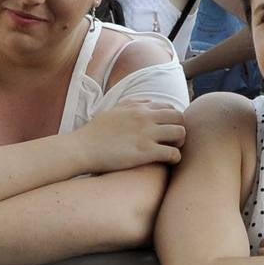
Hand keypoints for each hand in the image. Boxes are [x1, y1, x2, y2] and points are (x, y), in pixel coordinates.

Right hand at [70, 98, 186, 173]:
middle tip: (173, 141)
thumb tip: (149, 102)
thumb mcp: (114, 109)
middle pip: (179, 118)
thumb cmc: (96, 131)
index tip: (168, 130)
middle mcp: (145, 118)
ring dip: (180, 143)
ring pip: (180, 133)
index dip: (173, 120)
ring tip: (172, 150)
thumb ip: (133, 103)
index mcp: (139, 108)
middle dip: (180, 129)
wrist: (83, 148)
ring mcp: (146, 135)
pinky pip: (173, 153)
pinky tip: (168, 161)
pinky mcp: (145, 153)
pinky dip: (175, 158)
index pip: (170, 108)